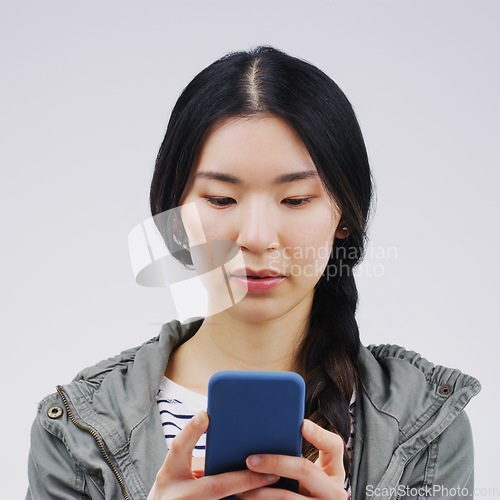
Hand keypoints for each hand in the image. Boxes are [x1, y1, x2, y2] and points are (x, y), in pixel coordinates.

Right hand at [147, 411, 279, 499]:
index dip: (191, 431)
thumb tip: (221, 431)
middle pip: (216, 486)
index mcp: (170, 473)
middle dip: (245, 479)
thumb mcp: (175, 470)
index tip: (206, 414)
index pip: (178, 448)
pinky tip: (265, 497)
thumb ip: (193, 453)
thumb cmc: (172, 487)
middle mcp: (180, 494)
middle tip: (271, 472)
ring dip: (250, 495)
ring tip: (274, 484)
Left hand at [235, 419, 347, 498]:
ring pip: (286, 498)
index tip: (302, 424)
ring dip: (259, 492)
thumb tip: (270, 433)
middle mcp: (334, 491)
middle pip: (304, 469)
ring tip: (239, 488)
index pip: (334, 446)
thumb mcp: (311, 474)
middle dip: (275, 463)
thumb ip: (299, 456)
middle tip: (250, 460)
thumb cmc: (305, 490)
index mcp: (335, 471)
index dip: (319, 434)